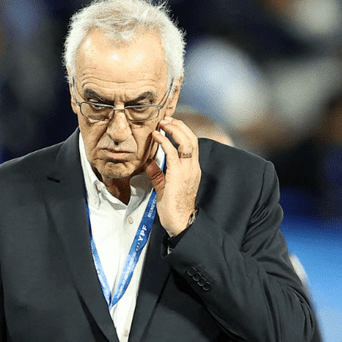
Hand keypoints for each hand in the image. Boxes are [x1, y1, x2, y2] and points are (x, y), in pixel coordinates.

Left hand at [146, 117, 201, 236]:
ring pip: (186, 141)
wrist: (179, 221)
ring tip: (162, 124)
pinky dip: (164, 141)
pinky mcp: (178, 174)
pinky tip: (156, 136)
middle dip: (179, 125)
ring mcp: (188, 170)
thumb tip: (149, 164)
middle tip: (166, 120)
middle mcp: (193, 167)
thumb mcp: (165, 187)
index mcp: (192, 169)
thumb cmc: (173, 208)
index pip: (192, 144)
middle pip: (191, 138)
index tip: (170, 125)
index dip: (182, 131)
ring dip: (174, 129)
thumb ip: (158, 175)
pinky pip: (173, 152)